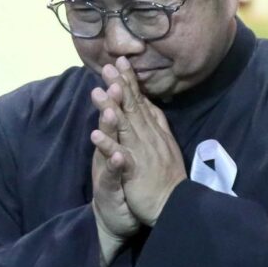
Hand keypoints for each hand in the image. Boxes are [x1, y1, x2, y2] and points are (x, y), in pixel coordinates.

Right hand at [89, 71, 140, 262]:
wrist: (116, 218)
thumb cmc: (123, 183)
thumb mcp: (128, 152)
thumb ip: (129, 127)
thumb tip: (135, 101)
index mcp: (118, 140)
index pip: (119, 109)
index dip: (121, 87)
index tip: (121, 65)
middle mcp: (110, 150)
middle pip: (111, 122)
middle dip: (111, 101)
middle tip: (110, 80)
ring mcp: (108, 168)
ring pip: (108, 145)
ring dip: (108, 128)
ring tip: (109, 112)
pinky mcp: (109, 189)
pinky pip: (113, 176)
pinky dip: (114, 165)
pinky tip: (116, 156)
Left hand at [94, 59, 184, 225]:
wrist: (173, 205)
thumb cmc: (166, 176)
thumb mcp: (165, 144)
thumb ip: (157, 123)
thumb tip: (151, 103)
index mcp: (153, 131)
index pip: (140, 102)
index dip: (130, 82)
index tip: (120, 62)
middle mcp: (148, 137)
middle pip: (131, 108)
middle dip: (119, 86)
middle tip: (107, 66)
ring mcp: (141, 153)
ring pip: (124, 127)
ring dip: (110, 110)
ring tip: (97, 93)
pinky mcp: (134, 171)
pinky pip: (119, 157)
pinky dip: (107, 146)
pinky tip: (94, 135)